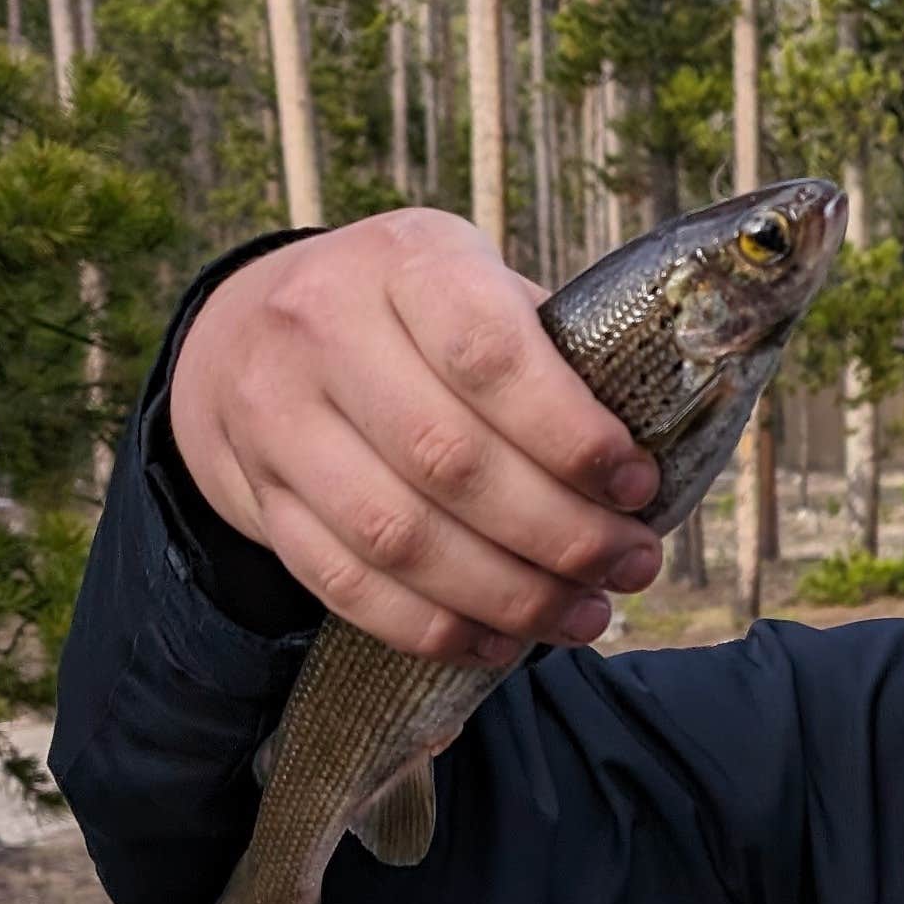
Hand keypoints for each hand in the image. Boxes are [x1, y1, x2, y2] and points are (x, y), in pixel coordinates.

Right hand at [170, 210, 662, 664]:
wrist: (246, 331)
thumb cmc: (409, 317)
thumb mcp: (472, 285)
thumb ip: (550, 352)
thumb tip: (657, 453)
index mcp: (403, 261)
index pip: (488, 353)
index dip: (572, 434)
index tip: (638, 485)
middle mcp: (322, 329)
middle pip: (448, 459)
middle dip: (559, 532)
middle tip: (631, 567)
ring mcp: (276, 416)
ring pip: (397, 535)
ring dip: (506, 594)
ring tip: (582, 616)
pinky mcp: (256, 496)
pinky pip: (344, 584)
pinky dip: (431, 627)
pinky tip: (498, 642)